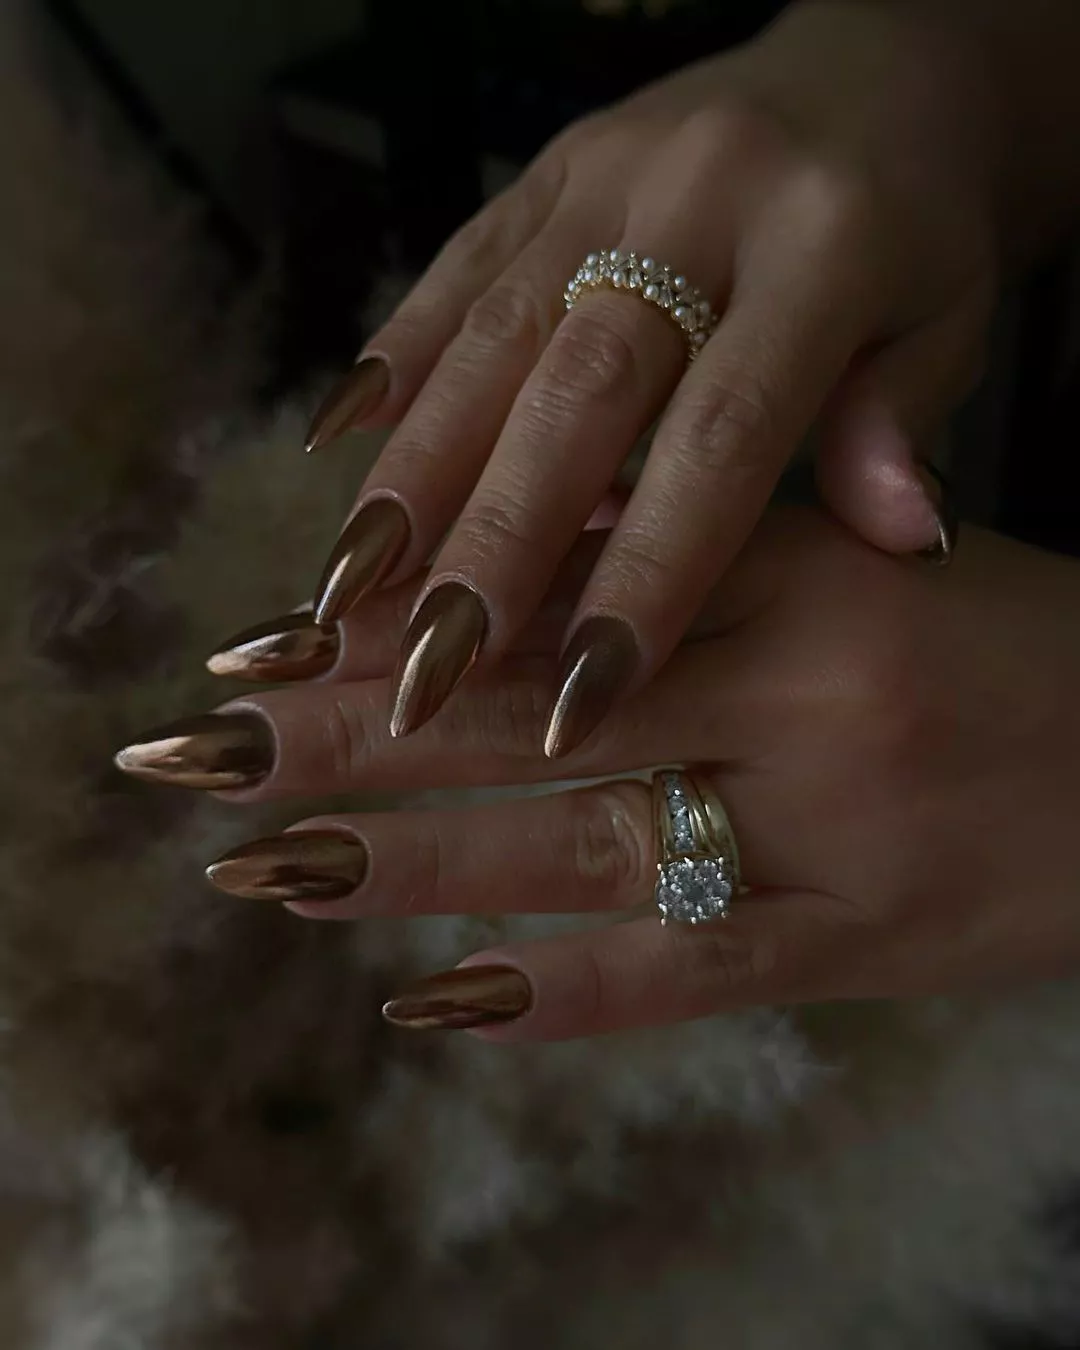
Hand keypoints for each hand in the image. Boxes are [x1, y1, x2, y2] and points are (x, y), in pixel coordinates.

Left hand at [115, 512, 1079, 1040]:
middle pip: (533, 715)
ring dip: (411, 861)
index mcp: (804, 573)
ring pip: (581, 848)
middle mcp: (804, 697)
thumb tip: (548, 543)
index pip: (561, 589)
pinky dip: (554, 991)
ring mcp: (830, 833)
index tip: (271, 640)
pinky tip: (433, 998)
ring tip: (270, 868)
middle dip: (352, 735)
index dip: (405, 617)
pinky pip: (683, 974)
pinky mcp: (858, 947)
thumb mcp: (870, 556)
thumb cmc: (1009, 642)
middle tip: (208, 752)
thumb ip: (720, 550)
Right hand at [304, 0, 995, 753]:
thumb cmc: (918, 226)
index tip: (586, 693)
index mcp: (827, 243)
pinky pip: (459, 264)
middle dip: (496, 542)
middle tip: (430, 668)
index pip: (722, 435)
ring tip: (351, 591)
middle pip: (578, 391)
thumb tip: (898, 538)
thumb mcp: (957, 316)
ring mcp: (610, 172)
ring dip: (415, 472)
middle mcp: (700, 195)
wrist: (879, 66)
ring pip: (494, 336)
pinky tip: (335, 445)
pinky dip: (393, 357)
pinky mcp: (552, 167)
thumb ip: (906, 420)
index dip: (649, 570)